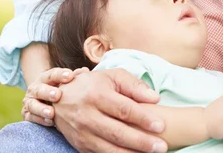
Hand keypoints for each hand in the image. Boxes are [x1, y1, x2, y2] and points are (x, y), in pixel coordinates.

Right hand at [21, 67, 88, 126]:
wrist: (45, 101)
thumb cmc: (61, 89)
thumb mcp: (66, 82)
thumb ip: (75, 77)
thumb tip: (85, 71)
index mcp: (46, 78)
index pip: (52, 74)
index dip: (60, 75)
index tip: (70, 76)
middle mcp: (35, 89)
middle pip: (39, 89)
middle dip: (48, 92)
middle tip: (57, 95)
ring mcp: (30, 102)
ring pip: (33, 105)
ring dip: (42, 109)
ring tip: (51, 113)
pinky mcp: (27, 114)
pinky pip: (31, 117)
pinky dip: (40, 120)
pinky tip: (50, 122)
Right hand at [53, 69, 167, 152]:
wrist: (61, 98)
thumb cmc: (94, 85)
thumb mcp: (113, 77)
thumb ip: (135, 86)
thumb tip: (156, 98)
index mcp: (96, 95)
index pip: (124, 109)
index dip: (143, 119)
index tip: (161, 126)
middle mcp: (86, 115)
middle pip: (117, 132)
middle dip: (141, 141)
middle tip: (162, 147)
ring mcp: (82, 133)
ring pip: (109, 148)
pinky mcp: (80, 145)